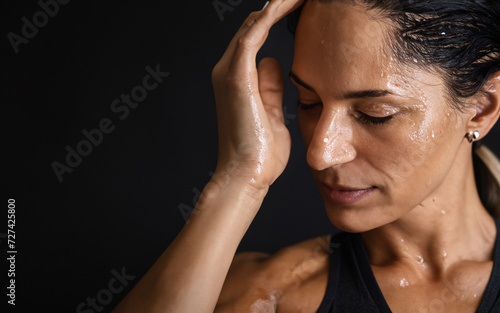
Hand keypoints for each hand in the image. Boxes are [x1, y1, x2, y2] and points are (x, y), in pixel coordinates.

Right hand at [211, 0, 303, 190]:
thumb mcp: (272, 113)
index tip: (307, 8)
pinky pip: (253, 34)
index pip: (257, 35)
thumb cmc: (260, 152)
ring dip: (279, 5)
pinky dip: (272, 15)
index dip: (279, 17)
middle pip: (254, 24)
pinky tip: (290, 3)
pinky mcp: (236, 76)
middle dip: (281, 6)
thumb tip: (275, 63)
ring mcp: (229, 71)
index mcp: (237, 78)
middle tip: (311, 0)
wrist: (245, 176)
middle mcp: (228, 69)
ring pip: (253, 23)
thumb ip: (270, 87)